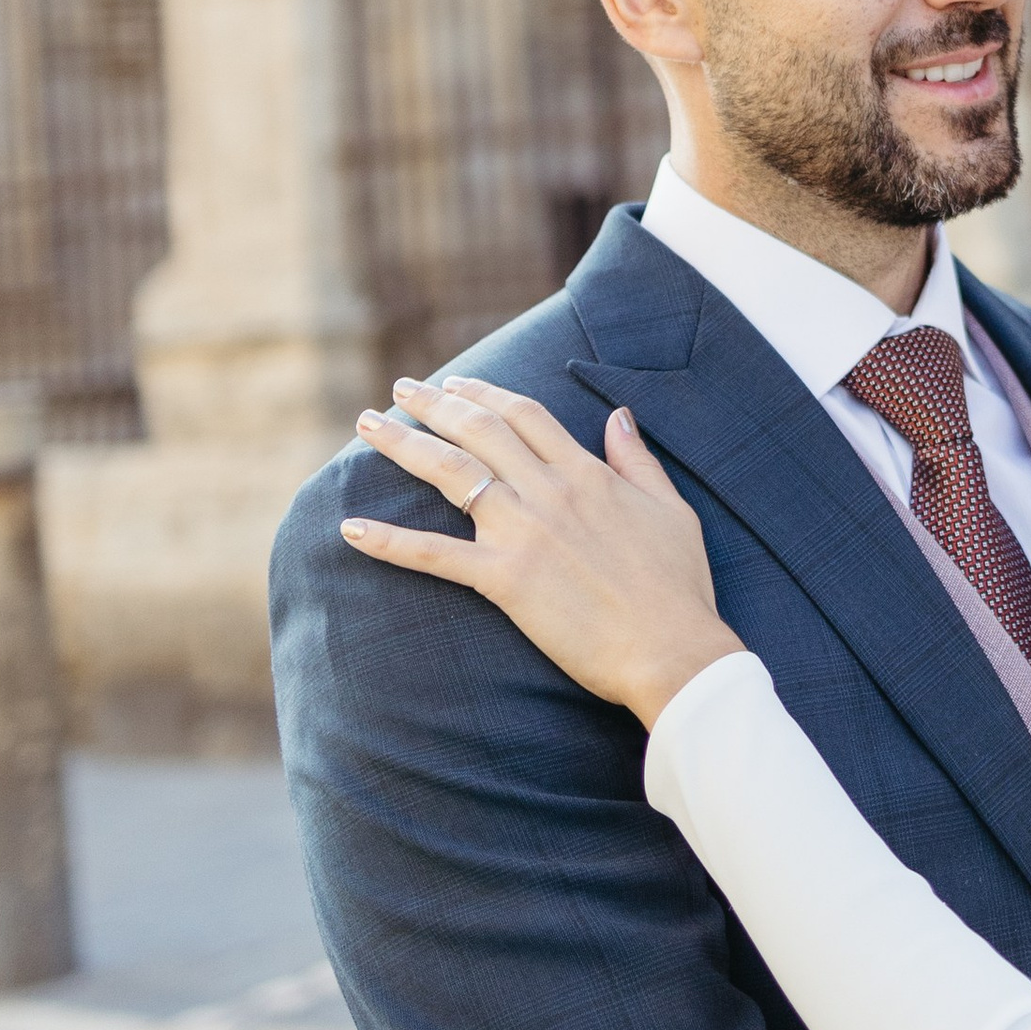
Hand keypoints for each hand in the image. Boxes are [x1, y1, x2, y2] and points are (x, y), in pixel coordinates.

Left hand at [342, 377, 742, 727]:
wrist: (672, 647)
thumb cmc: (678, 585)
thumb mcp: (670, 507)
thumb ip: (637, 459)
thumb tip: (618, 415)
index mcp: (587, 474)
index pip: (525, 415)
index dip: (486, 393)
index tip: (458, 382)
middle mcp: (549, 492)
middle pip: (479, 431)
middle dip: (435, 404)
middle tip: (401, 388)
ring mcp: (523, 533)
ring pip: (451, 474)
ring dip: (403, 445)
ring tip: (368, 425)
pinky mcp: (505, 580)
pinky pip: (436, 555)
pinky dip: (390, 542)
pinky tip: (352, 529)